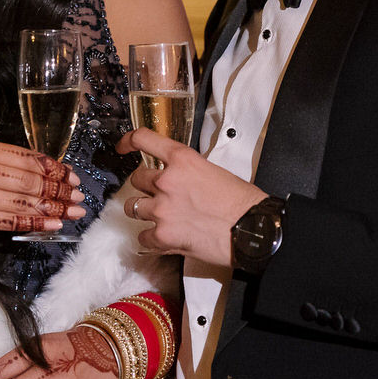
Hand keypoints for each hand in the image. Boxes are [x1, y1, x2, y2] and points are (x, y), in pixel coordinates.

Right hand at [0, 140, 84, 238]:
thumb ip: (10, 161)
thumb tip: (53, 171)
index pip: (27, 159)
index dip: (54, 168)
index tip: (72, 175)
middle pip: (29, 181)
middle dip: (58, 190)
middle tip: (78, 195)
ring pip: (24, 203)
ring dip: (54, 208)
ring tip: (73, 211)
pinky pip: (13, 222)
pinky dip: (37, 223)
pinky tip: (54, 224)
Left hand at [117, 128, 264, 266]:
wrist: (254, 231)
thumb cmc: (242, 203)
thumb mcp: (214, 171)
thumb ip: (188, 171)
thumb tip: (177, 176)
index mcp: (182, 160)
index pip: (144, 140)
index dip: (129, 140)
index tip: (123, 146)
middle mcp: (167, 182)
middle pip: (136, 179)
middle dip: (146, 187)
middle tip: (162, 196)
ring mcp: (162, 210)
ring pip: (132, 207)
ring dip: (145, 211)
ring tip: (162, 217)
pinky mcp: (163, 236)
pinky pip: (142, 236)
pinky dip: (151, 239)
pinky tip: (164, 238)